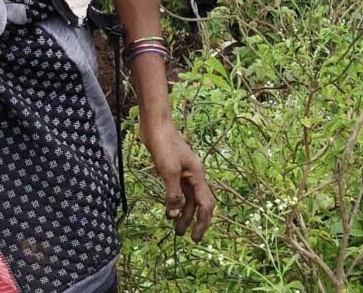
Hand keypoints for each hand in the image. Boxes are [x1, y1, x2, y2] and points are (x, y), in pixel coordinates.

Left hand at [142, 118, 213, 240]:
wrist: (156, 125)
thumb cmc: (164, 145)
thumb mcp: (168, 171)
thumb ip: (173, 194)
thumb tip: (174, 215)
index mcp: (198, 176)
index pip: (206, 205)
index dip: (202, 223)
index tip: (195, 237)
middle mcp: (195, 176)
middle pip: (200, 204)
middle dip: (196, 221)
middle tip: (188, 237)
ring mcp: (185, 173)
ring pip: (189, 199)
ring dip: (185, 214)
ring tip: (176, 229)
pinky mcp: (174, 170)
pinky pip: (180, 192)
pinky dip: (177, 203)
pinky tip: (170, 211)